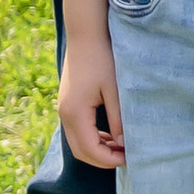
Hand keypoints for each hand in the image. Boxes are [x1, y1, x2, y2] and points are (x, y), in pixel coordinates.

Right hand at [59, 34, 125, 169]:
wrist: (85, 34)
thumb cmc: (102, 58)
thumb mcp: (114, 89)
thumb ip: (118, 119)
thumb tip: (123, 144)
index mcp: (75, 113)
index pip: (90, 149)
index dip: (109, 159)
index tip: (130, 158)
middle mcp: (65, 114)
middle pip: (81, 151)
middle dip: (103, 160)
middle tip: (127, 158)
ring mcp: (64, 109)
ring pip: (78, 143)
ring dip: (98, 149)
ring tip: (122, 148)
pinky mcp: (68, 104)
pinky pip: (78, 130)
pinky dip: (93, 138)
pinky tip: (111, 135)